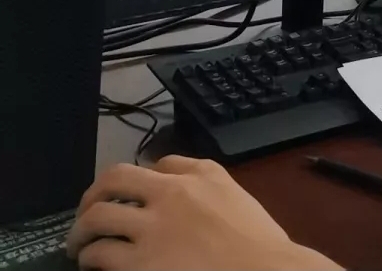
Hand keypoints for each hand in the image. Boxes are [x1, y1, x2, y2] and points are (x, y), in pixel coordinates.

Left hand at [66, 155, 341, 270]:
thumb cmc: (261, 244)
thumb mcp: (240, 200)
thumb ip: (213, 190)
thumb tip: (188, 198)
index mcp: (203, 175)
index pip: (161, 163)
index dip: (142, 178)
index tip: (136, 194)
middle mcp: (172, 193)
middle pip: (116, 178)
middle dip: (94, 194)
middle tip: (88, 211)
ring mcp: (154, 227)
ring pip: (97, 217)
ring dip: (81, 230)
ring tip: (79, 243)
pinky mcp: (140, 263)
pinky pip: (100, 254)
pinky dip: (90, 259)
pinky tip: (93, 266)